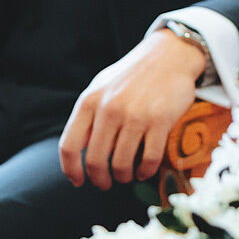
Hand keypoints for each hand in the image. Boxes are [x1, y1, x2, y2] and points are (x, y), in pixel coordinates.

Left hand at [59, 30, 206, 189]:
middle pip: (96, 161)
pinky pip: (149, 159)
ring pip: (122, 164)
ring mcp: (135, 115)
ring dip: (123, 177)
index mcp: (89, 101)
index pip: (69, 146)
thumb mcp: (101, 87)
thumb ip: (88, 115)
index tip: (78, 181)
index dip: (71, 170)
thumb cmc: (131, 75)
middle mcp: (109, 109)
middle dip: (100, 179)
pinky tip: (144, 171)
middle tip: (106, 184)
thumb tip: (77, 149)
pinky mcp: (160, 121)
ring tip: (126, 176)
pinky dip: (145, 171)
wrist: (168, 55)